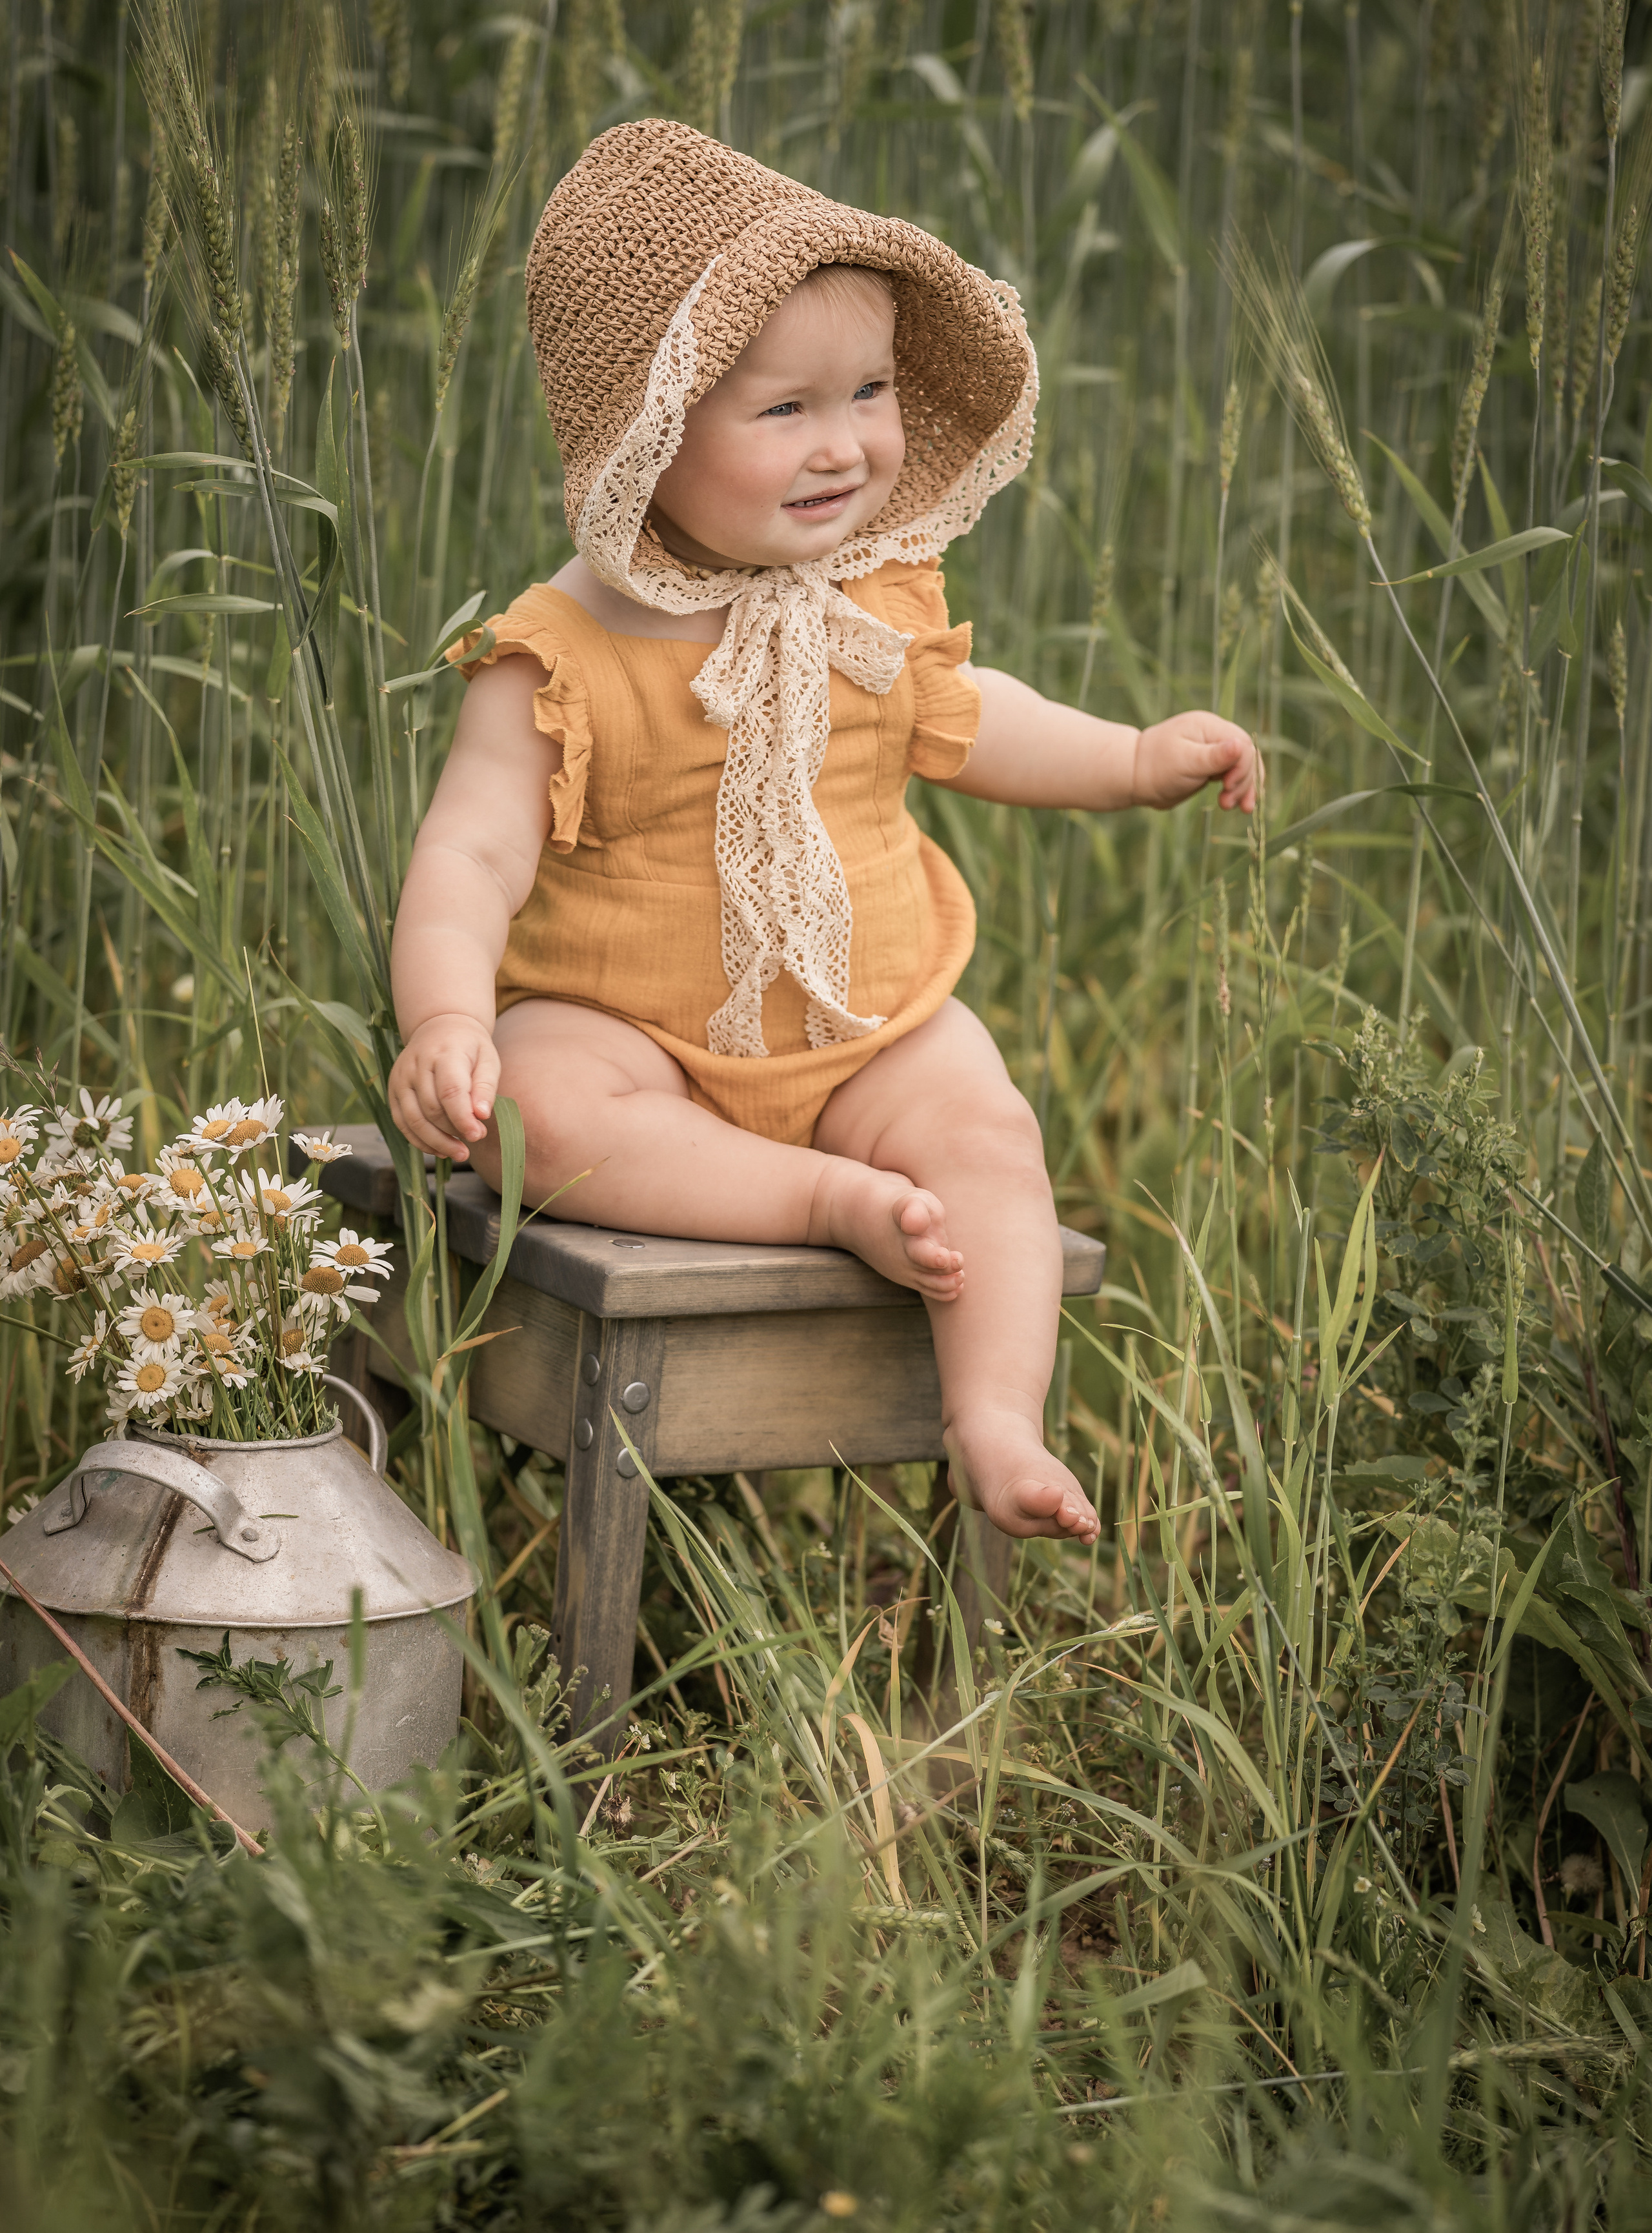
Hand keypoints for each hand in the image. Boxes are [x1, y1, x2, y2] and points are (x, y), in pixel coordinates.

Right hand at [388, 1013, 500, 1159]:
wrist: (439, 1028)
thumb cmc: (469, 1048)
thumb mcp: (488, 1059)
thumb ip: (486, 1087)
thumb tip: (481, 1116)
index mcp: (444, 1053)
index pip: (450, 1091)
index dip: (462, 1118)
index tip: (477, 1135)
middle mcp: (416, 1065)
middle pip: (431, 1108)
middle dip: (453, 1131)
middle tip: (475, 1139)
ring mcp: (400, 1078)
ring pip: (414, 1119)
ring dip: (436, 1142)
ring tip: (460, 1153)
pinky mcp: (393, 1090)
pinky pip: (402, 1122)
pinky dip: (420, 1140)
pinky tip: (440, 1149)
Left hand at [1132, 710, 1258, 813]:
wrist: (1132, 777)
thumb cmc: (1155, 767)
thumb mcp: (1186, 762)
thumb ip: (1214, 756)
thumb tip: (1241, 744)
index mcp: (1209, 727)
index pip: (1243, 744)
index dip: (1243, 767)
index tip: (1228, 786)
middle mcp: (1214, 736)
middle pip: (1246, 757)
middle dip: (1243, 781)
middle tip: (1228, 804)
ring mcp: (1213, 752)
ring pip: (1241, 768)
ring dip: (1242, 788)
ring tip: (1231, 807)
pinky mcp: (1209, 767)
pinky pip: (1231, 776)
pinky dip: (1235, 790)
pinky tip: (1234, 804)